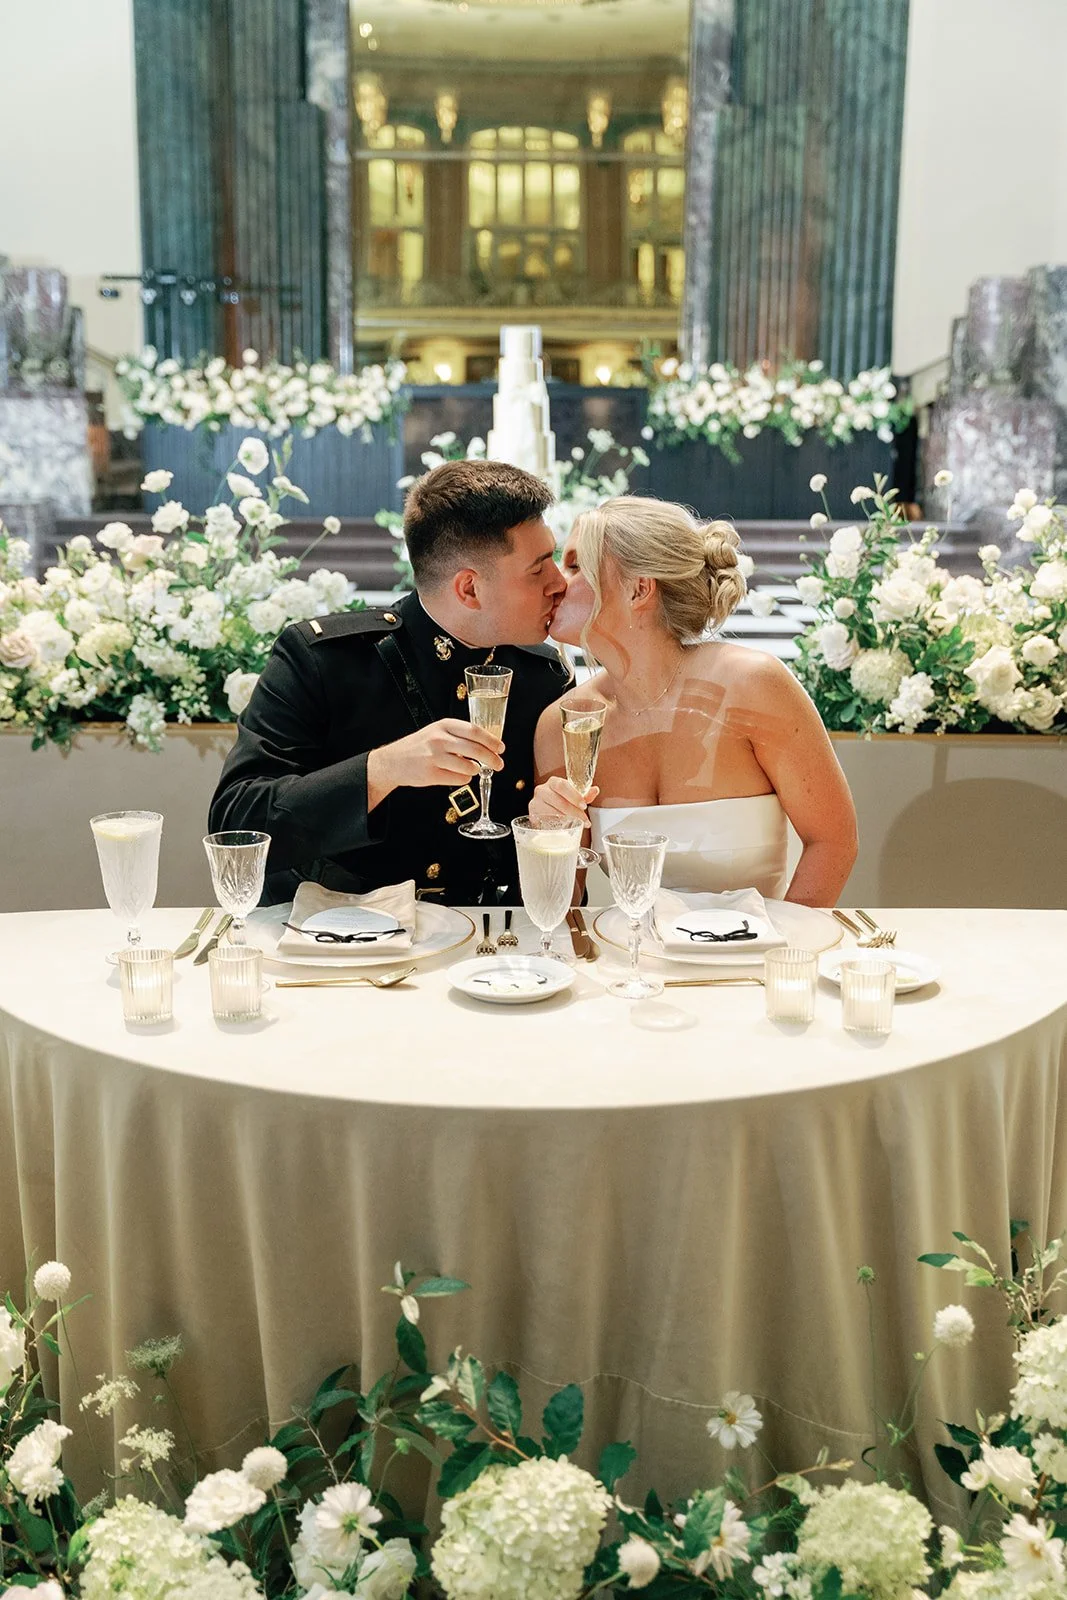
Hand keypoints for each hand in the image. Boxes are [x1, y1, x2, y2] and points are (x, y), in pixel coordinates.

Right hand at [368, 719, 503, 802]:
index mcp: (443, 725)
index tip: (501, 748)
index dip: (491, 740)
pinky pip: (459, 779)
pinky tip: (457, 775)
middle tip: (499, 764)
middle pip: (476, 750)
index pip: (475, 731)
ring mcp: (435, 757)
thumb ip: (459, 735)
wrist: (393, 761)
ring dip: (475, 770)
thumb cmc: (419, 746)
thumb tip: (487, 745)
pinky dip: (464, 779)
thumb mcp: (437, 732)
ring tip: (471, 769)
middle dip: (492, 759)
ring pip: (469, 767)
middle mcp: (439, 739)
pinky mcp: (432, 774)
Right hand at [529, 775, 598, 825]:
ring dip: (565, 819)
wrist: (546, 807)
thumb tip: (595, 790)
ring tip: (576, 823)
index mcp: (553, 782)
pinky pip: (544, 820)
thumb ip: (585, 795)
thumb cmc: (561, 800)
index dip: (574, 795)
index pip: (562, 785)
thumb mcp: (574, 797)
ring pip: (551, 812)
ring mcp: (535, 802)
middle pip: (558, 800)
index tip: (583, 805)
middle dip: (573, 811)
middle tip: (583, 819)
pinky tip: (562, 826)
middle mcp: (542, 790)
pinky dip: (555, 824)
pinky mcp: (532, 814)